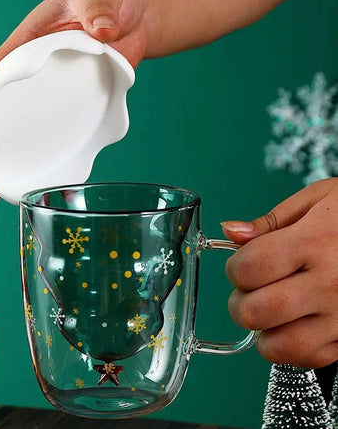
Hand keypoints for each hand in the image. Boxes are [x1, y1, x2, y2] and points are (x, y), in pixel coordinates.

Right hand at [0, 0, 149, 210]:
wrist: (135, 16)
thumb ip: (95, 8)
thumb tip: (103, 33)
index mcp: (26, 48)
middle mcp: (36, 80)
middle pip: (5, 120)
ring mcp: (58, 98)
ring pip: (33, 135)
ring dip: (21, 169)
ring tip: (9, 202)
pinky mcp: (83, 109)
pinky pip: (68, 138)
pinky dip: (61, 162)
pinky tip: (57, 189)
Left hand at [222, 178, 337, 367]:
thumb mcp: (320, 199)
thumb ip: (272, 220)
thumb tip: (230, 232)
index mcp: (314, 241)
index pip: (248, 268)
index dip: (234, 268)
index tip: (242, 264)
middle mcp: (330, 283)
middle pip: (255, 312)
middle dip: (240, 303)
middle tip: (251, 290)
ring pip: (279, 346)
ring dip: (263, 330)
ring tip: (273, 310)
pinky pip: (310, 358)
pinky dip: (292, 347)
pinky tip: (296, 323)